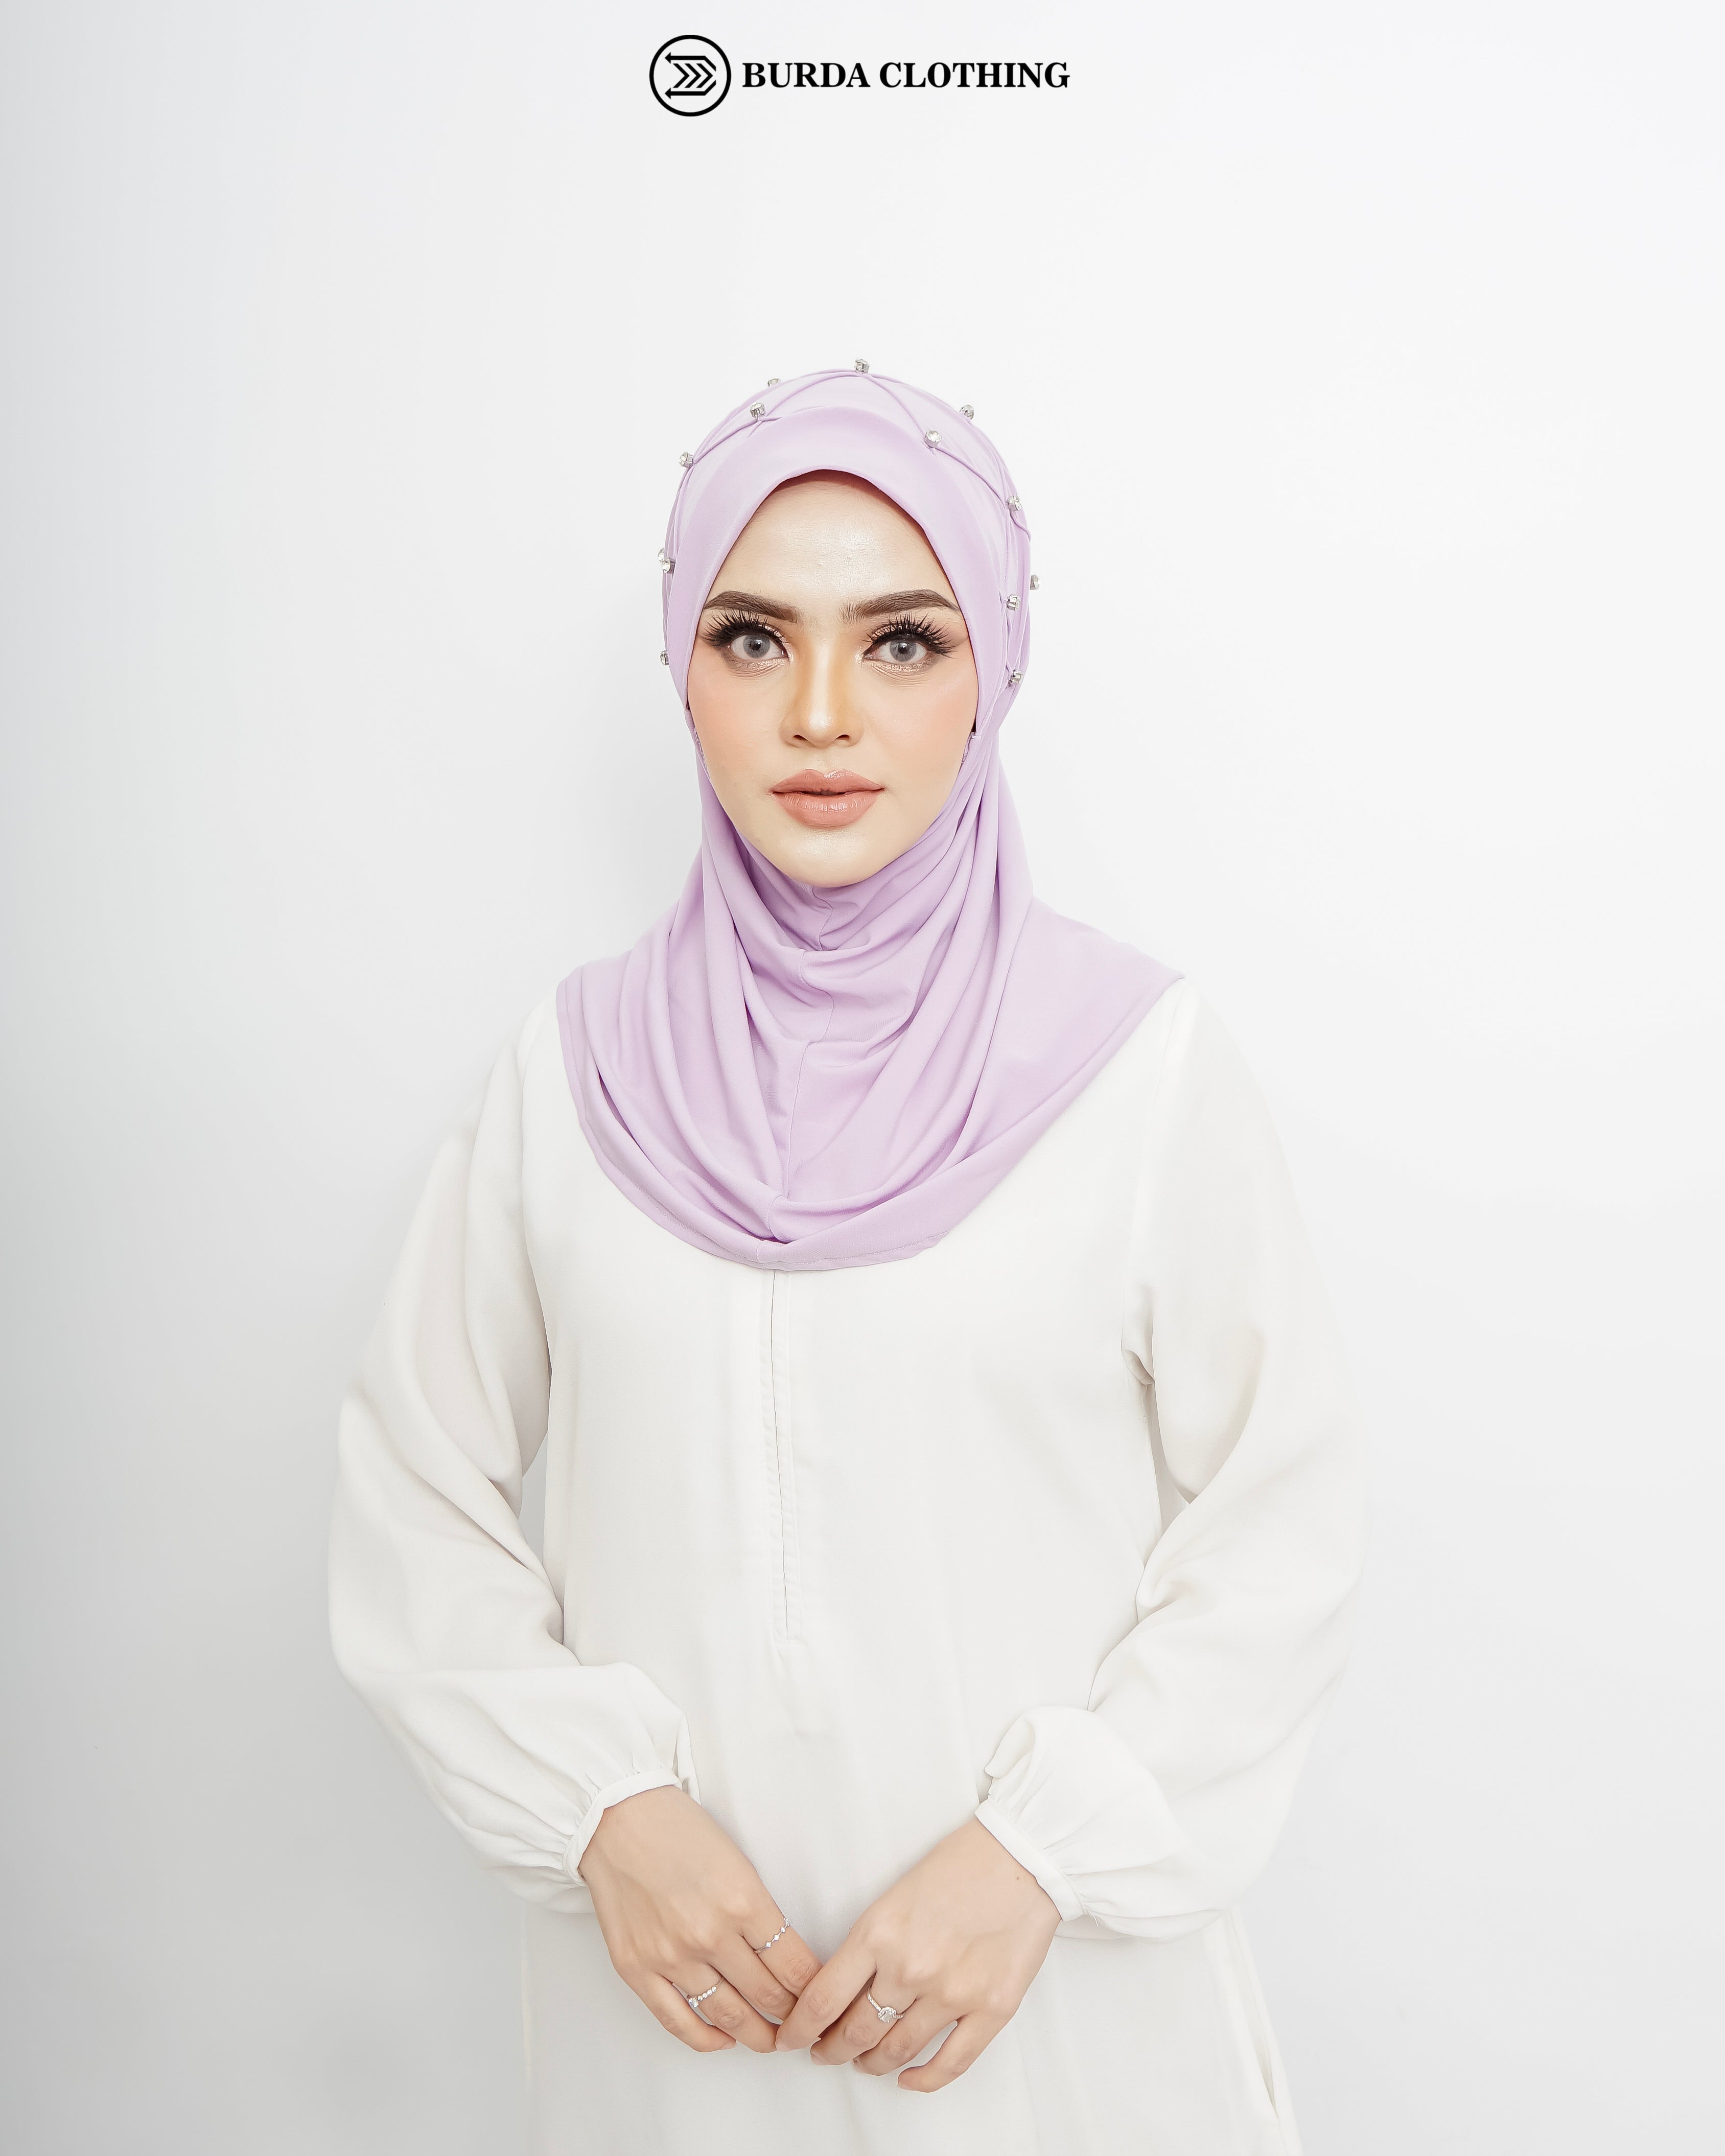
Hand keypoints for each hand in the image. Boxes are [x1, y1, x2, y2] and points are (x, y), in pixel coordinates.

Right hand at [577, 1784, 819, 2053]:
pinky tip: (724, 2039)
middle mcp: (709, 1934)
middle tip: (803, 2024)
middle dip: (793, 2016)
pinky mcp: (637, 1969)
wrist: (617, 1818)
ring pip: (728, 2016)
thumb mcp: (738, 1861)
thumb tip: (784, 1955)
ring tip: (772, 2041)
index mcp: (743, 1900)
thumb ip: (760, 1911)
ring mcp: (671, 1956)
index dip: (814, 1991)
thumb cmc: (677, 1829)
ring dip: (757, 2035)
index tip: (821, 1999)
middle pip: (767, 1996)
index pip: (795, 1966)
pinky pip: (678, 2022)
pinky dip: (707, 2039)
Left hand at [774, 1817, 1061, 2091]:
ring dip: (872, 2063)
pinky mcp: (991, 2009)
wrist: (1020, 1857)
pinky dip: (923, 2080)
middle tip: (823, 2052)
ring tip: (863, 2062)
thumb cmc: (961, 1865)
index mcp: (879, 1933)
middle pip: (854, 2032)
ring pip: (895, 2051)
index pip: (822, 1999)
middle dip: (831, 2049)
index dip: (800, 2028)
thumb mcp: (894, 1897)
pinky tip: (908, 2078)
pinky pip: (949, 2064)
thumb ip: (870, 1944)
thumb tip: (844, 1987)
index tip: (792, 2037)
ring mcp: (951, 1993)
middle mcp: (910, 1968)